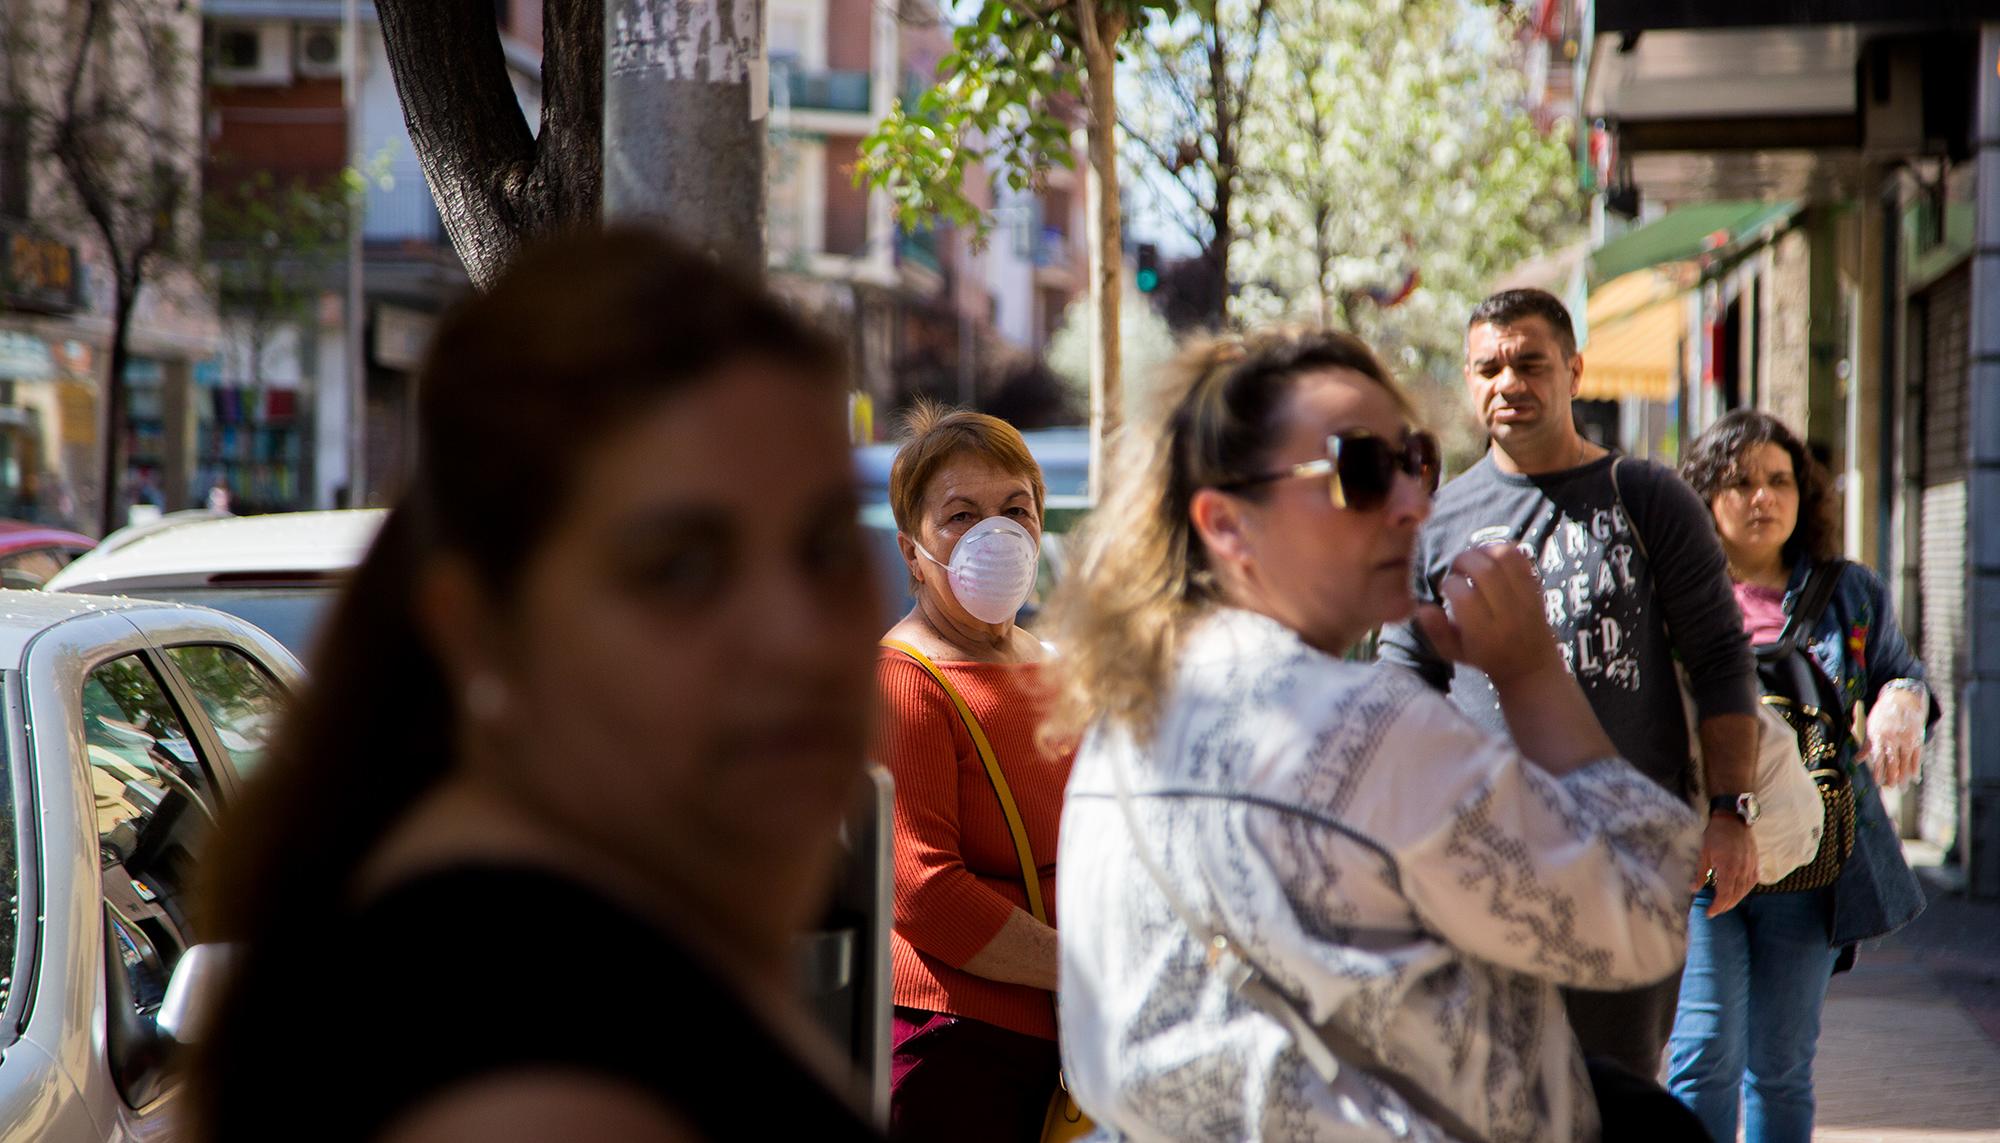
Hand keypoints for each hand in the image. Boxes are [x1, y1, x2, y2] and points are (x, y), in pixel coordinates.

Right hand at [1413, 544, 1563, 685]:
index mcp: (1485, 634)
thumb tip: (1423, 607)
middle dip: (1464, 561)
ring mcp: (1525, 598)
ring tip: (1472, 559)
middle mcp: (1508, 614)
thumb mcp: (1454, 652)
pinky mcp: (1536, 587)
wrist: (1530, 664)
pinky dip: (1501, 549)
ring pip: (1504, 558)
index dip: (1449, 584)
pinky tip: (1489, 557)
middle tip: (1456, 568)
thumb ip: (1436, 630)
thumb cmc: (1484, 656)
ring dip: (1482, 550)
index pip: (1464, 596)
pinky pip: (1521, 557)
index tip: (1445, 589)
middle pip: (1485, 571)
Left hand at [1696, 814, 1758, 915]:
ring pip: (1744, 891)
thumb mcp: (1705, 853)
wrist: (1733, 819)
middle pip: (1735, 895)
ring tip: (1724, 906)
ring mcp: (1750, 867)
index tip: (1709, 913)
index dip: (1717, 906)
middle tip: (1715, 911)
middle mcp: (1742, 870)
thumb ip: (1701, 873)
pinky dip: (1744, 891)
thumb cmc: (1716, 834)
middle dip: (1725, 906)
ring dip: (1735, 901)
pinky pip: (1751, 883)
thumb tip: (1694, 889)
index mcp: (1728, 867)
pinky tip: (1738, 894)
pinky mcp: (1755, 864)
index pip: (1724, 894)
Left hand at [1863, 687, 1925, 787]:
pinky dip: (1916, 768)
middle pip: (1893, 762)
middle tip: (1890, 788)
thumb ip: (1866, 746)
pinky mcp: (1918, 739)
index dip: (1878, 771)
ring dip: (1904, 776)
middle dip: (1891, 777)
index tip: (1877, 783)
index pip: (1878, 758)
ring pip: (1905, 761)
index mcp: (1879, 736)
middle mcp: (1893, 738)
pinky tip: (1914, 778)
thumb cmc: (1882, 715)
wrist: (1903, 700)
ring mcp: (1907, 739)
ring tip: (1902, 788)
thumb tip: (1856, 761)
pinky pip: (1917, 757)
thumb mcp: (1870, 727)